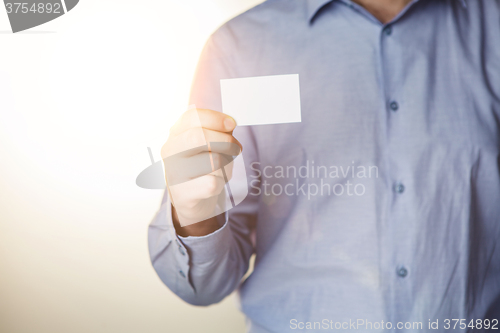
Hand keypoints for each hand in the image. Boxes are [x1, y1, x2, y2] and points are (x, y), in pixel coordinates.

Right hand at [161, 108, 240, 230]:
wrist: (188, 198)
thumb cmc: (201, 166)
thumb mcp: (206, 144)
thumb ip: (217, 131)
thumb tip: (229, 124)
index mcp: (176, 133)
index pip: (192, 117)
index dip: (215, 118)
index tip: (232, 123)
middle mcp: (170, 150)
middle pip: (200, 137)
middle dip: (225, 140)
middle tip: (236, 147)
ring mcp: (174, 172)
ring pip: (212, 161)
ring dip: (226, 165)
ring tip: (223, 168)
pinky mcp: (183, 193)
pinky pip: (213, 183)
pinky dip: (221, 183)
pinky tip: (215, 183)